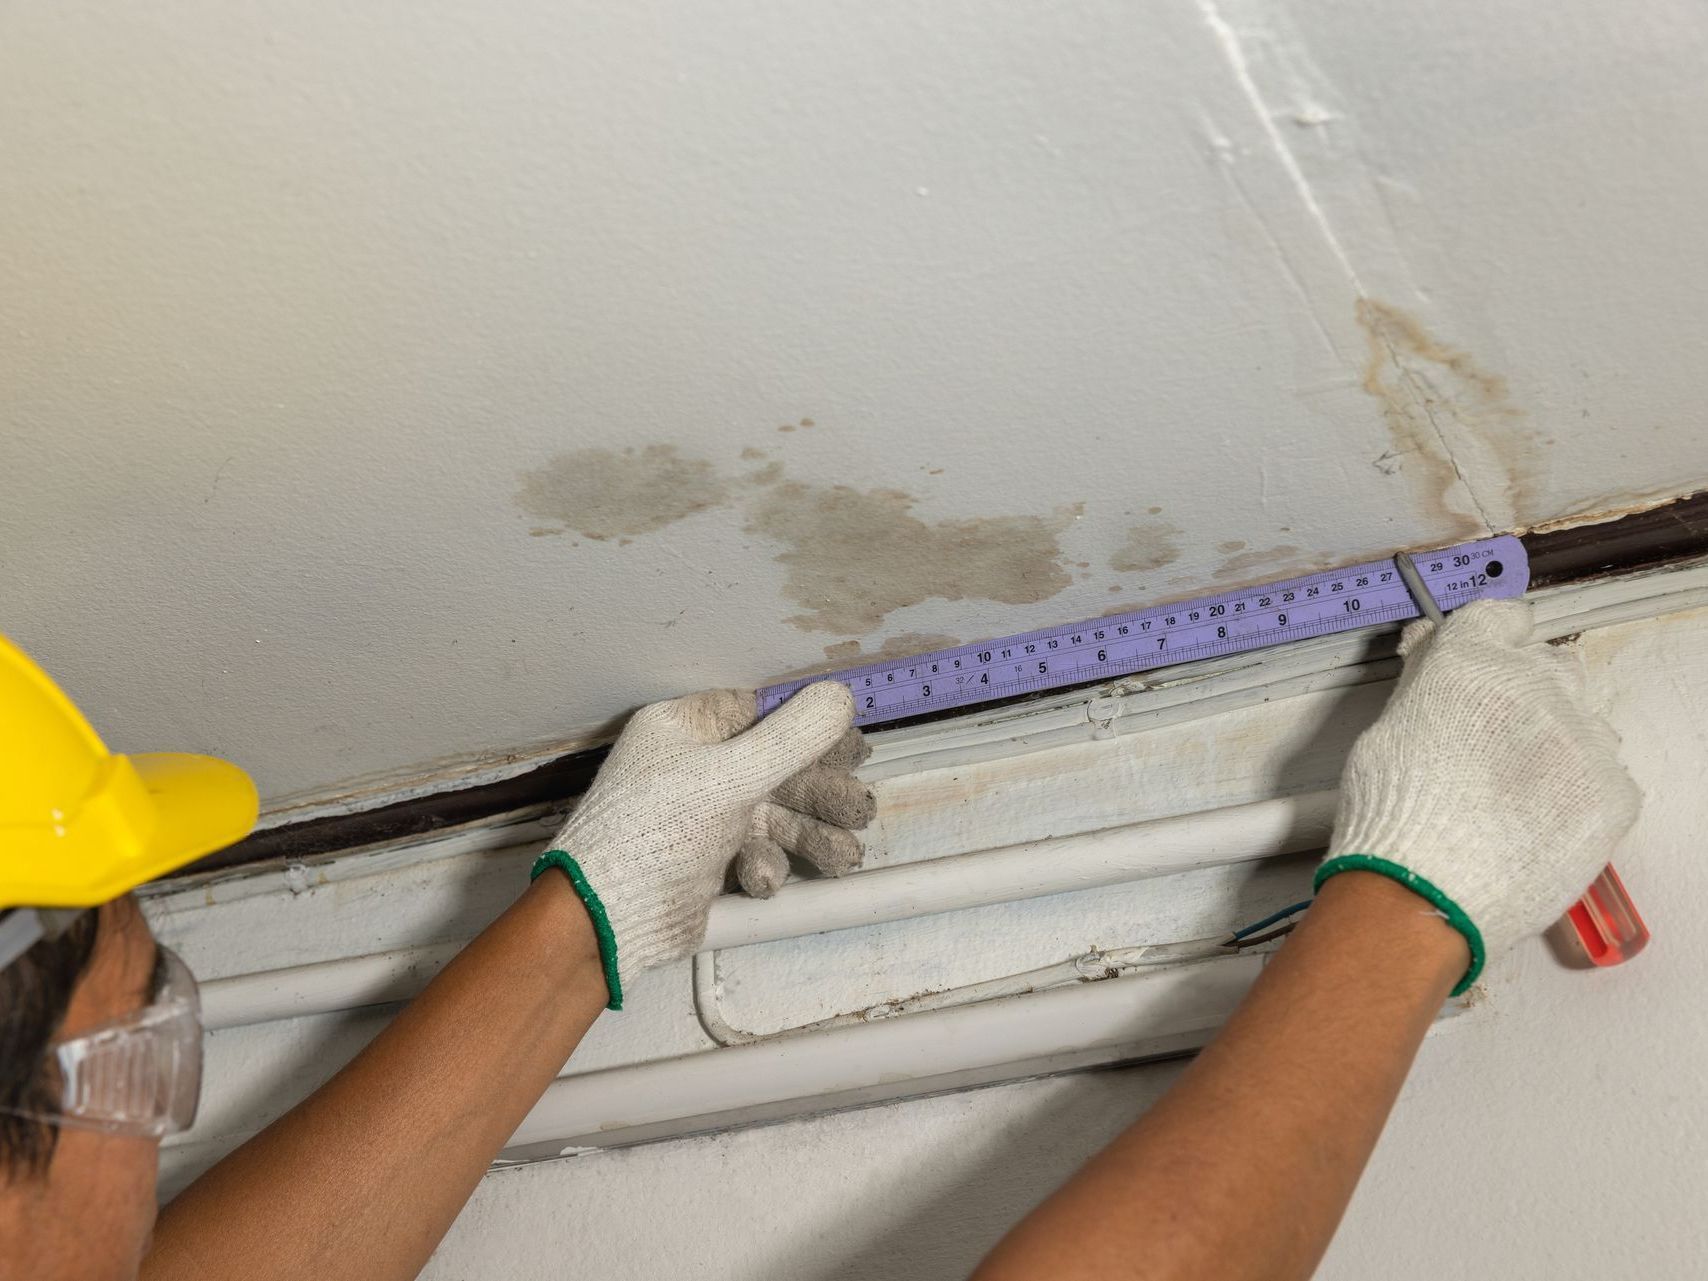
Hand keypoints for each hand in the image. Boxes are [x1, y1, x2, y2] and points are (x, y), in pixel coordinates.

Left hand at [534, 682, 871, 1006]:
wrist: (607, 919)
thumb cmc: (655, 831)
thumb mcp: (728, 776)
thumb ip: (791, 738)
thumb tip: (841, 696)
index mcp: (685, 730)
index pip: (761, 715)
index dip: (810, 730)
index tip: (854, 747)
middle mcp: (694, 766)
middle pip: (777, 768)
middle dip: (819, 794)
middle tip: (859, 809)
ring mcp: (702, 815)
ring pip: (774, 815)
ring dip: (810, 835)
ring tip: (844, 854)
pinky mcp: (709, 859)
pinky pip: (754, 850)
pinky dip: (768, 864)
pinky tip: (762, 878)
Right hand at [1318, 599, 1640, 992]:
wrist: (1425, 893)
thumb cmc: (1391, 817)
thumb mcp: (1385, 732)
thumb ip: (1424, 685)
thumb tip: (1433, 652)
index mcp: (1473, 662)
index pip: (1502, 617)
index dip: (1493, 638)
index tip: (1491, 656)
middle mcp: (1536, 687)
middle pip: (1551, 663)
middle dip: (1528, 689)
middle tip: (1497, 735)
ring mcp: (1582, 739)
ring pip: (1584, 719)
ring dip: (1558, 739)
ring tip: (1517, 788)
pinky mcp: (1613, 791)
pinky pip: (1605, 774)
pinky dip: (1577, 791)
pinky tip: (1539, 818)